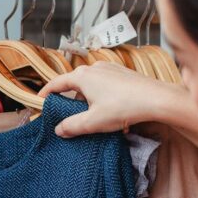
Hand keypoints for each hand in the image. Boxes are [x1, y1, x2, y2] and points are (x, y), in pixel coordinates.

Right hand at [39, 62, 181, 137]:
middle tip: (67, 114)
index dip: (47, 92)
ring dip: (87, 99)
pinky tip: (108, 110)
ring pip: (90, 84)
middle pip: (74, 83)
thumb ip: (72, 126)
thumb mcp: (93, 122)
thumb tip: (58, 129)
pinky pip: (104, 84)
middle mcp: (95, 68)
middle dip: (69, 99)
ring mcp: (110, 68)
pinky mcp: (123, 74)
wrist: (157, 99)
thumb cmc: (124, 107)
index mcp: (82, 76)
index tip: (40, 100)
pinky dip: (100, 95)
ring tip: (91, 116)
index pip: (57, 83)